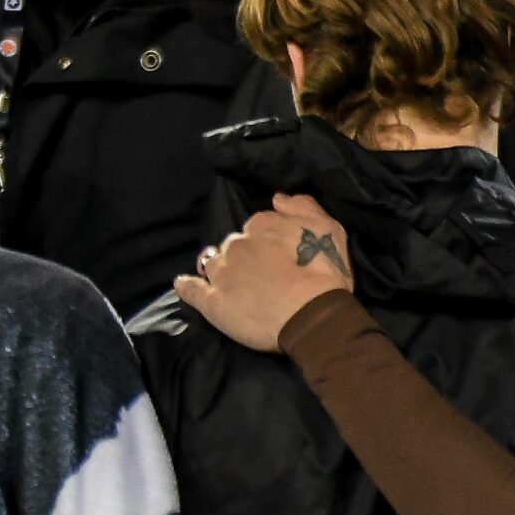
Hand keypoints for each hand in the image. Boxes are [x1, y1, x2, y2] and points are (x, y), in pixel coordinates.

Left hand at [174, 193, 353, 353]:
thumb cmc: (324, 275)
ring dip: (220, 268)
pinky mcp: (210, 301)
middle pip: (235, 245)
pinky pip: (190, 289)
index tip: (279, 255)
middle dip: (245, 256)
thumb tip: (277, 198)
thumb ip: (304, 207)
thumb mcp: (329, 230)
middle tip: (262, 274)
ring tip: (233, 283)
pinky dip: (187, 286)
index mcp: (262, 225)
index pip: (258, 226)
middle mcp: (235, 245)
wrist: (312, 316)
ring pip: (213, 263)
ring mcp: (220, 273)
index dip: (268, 240)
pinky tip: (184, 285)